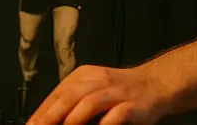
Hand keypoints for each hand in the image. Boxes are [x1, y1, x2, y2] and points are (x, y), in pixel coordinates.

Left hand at [27, 64, 171, 124]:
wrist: (155, 84)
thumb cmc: (120, 92)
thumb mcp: (93, 88)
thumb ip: (72, 101)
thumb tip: (45, 119)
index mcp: (84, 76)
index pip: (57, 94)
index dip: (41, 112)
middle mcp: (98, 81)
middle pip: (69, 97)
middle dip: (50, 117)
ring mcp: (116, 92)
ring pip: (89, 103)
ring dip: (72, 120)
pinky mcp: (132, 106)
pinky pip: (115, 116)